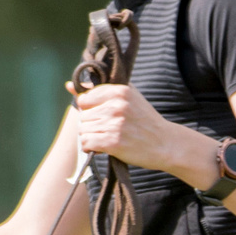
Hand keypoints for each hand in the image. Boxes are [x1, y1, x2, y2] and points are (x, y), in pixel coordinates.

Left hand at [70, 82, 187, 175]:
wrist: (166, 144)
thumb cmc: (145, 121)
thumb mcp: (127, 98)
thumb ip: (99, 91)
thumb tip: (69, 86)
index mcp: (119, 91)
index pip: (84, 99)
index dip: (91, 110)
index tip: (103, 115)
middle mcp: (116, 105)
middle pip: (83, 116)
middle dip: (92, 125)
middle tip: (109, 130)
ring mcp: (114, 124)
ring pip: (83, 130)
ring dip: (92, 137)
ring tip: (108, 138)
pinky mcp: (113, 142)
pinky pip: (86, 143)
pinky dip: (91, 148)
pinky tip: (103, 148)